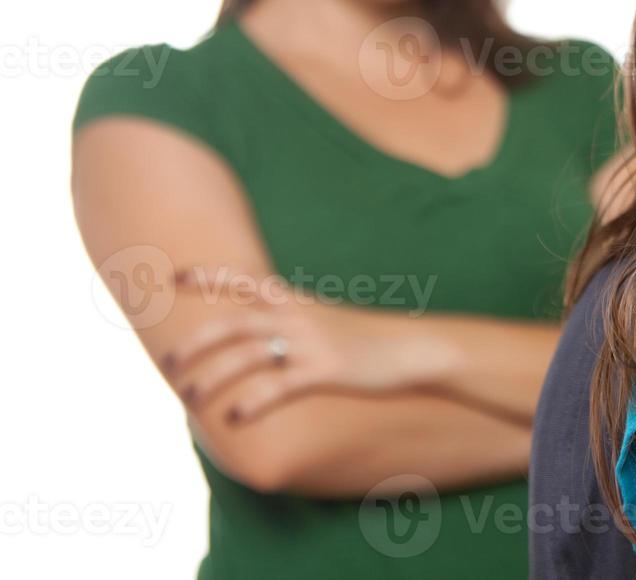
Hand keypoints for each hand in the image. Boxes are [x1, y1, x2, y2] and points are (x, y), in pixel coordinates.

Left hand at [161, 270, 427, 424]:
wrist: (411, 349)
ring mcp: (310, 342)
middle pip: (233, 321)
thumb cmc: (365, 338)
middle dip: (196, 341)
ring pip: (247, 355)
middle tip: (168, 361)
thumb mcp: (324, 319)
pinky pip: (278, 386)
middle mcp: (297, 316)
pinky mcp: (324, 370)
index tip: (174, 277)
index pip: (244, 278)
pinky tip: (234, 416)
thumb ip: (289, 319)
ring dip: (212, 376)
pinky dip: (251, 401)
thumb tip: (257, 332)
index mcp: (295, 300)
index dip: (208, 275)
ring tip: (190, 396)